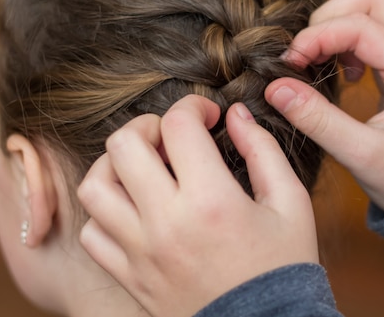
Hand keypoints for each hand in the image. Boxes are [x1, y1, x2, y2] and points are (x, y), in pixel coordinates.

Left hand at [77, 95, 317, 316]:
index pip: (178, 125)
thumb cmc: (283, 267)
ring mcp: (142, 253)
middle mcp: (167, 223)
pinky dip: (105, 212)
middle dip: (147, 125)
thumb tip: (235, 114)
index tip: (207, 115)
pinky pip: (92, 234)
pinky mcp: (131, 276)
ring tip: (144, 168)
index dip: (192, 106)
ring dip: (115, 165)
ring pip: (94, 187)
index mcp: (211, 201)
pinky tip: (135, 209)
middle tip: (171, 136)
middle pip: (122, 145)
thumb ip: (262, 150)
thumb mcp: (291, 203)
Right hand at [266, 0, 383, 214]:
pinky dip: (351, 29)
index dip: (317, 36)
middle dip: (328, 18)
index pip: (362, 26)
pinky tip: (344, 67)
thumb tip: (275, 86)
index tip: (289, 63)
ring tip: (328, 59)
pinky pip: (378, 18)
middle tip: (307, 57)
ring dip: (342, 17)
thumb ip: (317, 120)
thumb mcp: (359, 155)